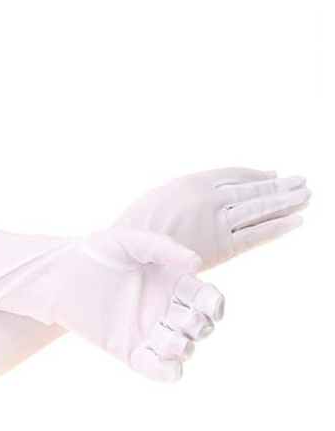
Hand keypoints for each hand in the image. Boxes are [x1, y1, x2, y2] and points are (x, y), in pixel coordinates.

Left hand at [0, 227, 223, 381]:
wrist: (60, 277)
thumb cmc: (94, 253)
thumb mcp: (129, 241)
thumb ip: (163, 247)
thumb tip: (196, 263)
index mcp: (172, 282)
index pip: (207, 298)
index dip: (216, 304)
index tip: (212, 304)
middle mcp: (165, 309)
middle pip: (200, 326)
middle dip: (200, 326)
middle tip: (182, 317)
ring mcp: (148, 332)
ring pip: (184, 349)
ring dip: (184, 348)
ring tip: (166, 338)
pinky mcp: (129, 350)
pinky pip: (156, 368)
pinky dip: (168, 372)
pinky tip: (171, 369)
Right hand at [116, 168, 310, 268]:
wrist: (125, 255)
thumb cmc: (135, 229)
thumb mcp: (157, 197)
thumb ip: (185, 192)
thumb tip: (210, 189)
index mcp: (192, 181)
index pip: (234, 175)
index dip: (256, 175)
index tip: (272, 176)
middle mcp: (209, 198)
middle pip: (253, 190)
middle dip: (280, 187)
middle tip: (302, 182)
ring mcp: (217, 222)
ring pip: (259, 209)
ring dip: (286, 202)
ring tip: (306, 195)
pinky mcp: (221, 248)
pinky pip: (256, 235)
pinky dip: (278, 228)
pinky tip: (297, 221)